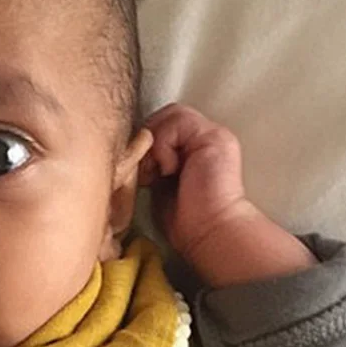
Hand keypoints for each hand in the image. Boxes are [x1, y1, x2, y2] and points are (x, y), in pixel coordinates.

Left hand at [140, 103, 314, 285]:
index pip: (163, 125)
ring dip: (156, 142)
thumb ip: (153, 165)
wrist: (209, 232)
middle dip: (148, 139)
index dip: (146, 143)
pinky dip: (164, 147)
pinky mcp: (212, 136)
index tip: (143, 175)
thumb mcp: (161, 186)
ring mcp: (211, 134)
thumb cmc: (187, 221)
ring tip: (158, 172)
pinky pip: (176, 123)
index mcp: (195, 149)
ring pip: (171, 114)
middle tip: (147, 172)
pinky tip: (169, 171)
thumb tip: (133, 154)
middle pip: (166, 115)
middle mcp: (205, 137)